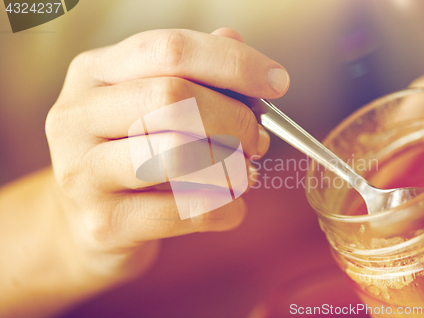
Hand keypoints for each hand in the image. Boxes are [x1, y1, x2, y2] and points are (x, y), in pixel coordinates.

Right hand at [45, 28, 288, 278]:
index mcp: (94, 73)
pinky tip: (231, 205)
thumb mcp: (148, 104)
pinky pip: (182, 211)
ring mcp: (83, 172)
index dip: (233, 63)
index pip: (170, 50)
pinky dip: (224, 208)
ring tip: (245, 172)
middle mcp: (78, 117)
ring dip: (231, 165)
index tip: (276, 82)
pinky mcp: (102, 222)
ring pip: (177, 155)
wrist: (87, 220)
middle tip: (257, 139)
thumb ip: (191, 71)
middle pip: (173, 98)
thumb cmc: (129, 153)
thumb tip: (235, 43)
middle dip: (234, 118)